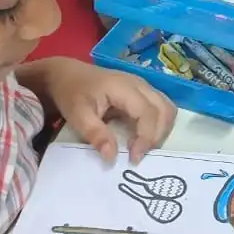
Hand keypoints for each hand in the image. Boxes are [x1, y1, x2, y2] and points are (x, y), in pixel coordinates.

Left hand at [36, 58, 175, 163]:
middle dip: (156, 137)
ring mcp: (143, 87)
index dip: (146, 138)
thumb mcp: (77, 114)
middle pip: (164, 111)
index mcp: (124, 87)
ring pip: (167, 110)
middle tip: (136, 154)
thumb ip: (95, 134)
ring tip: (139, 147)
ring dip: (160, 131)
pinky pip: (160, 110)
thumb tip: (112, 156)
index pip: (148, 113)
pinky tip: (140, 137)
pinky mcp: (143, 93)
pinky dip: (157, 126)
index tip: (134, 158)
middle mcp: (139, 84)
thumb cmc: (71, 92)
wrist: (67, 75)